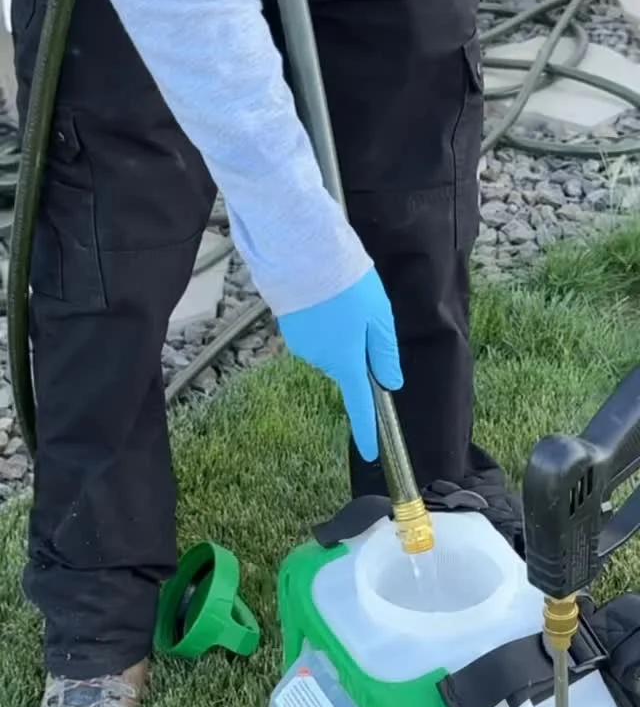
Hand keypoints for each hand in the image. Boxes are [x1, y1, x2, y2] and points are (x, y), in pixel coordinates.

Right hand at [277, 267, 402, 461]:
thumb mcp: (380, 317)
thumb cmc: (347, 283)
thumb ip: (385, 353)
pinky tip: (322, 298)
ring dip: (339, 332)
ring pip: (330, 349)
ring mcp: (302, 347)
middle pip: (346, 367)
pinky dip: (321, 322)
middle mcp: (322, 361)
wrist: (302, 254)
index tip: (370, 452)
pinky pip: (314, 335)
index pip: (360, 405)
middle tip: (362, 312)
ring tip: (340, 298)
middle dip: (356, 349)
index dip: (366, 430)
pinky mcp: (289, 330)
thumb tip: (390, 382)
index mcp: (347, 361)